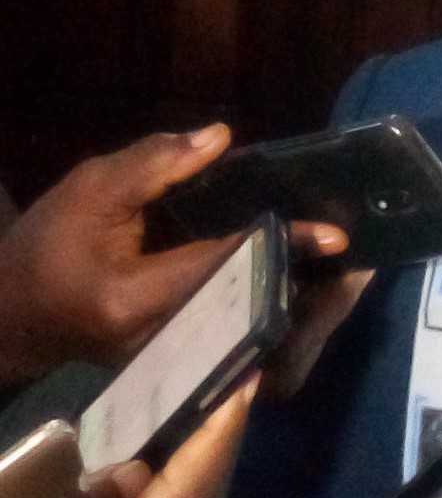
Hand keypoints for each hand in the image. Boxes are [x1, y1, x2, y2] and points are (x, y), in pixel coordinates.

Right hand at [0, 123, 357, 393]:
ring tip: (339, 264)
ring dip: (293, 294)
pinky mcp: (181, 359)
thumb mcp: (89, 190)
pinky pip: (235, 329)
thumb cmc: (47, 248)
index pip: (220, 266)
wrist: (14, 312)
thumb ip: (154, 164)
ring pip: (247, 324)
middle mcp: (162, 339)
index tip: (332, 235)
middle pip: (247, 304)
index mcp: (133, 300)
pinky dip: (268, 303)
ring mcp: (173, 357)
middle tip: (352, 251)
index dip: (277, 243)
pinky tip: (300, 277)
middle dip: (301, 279)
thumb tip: (221, 138)